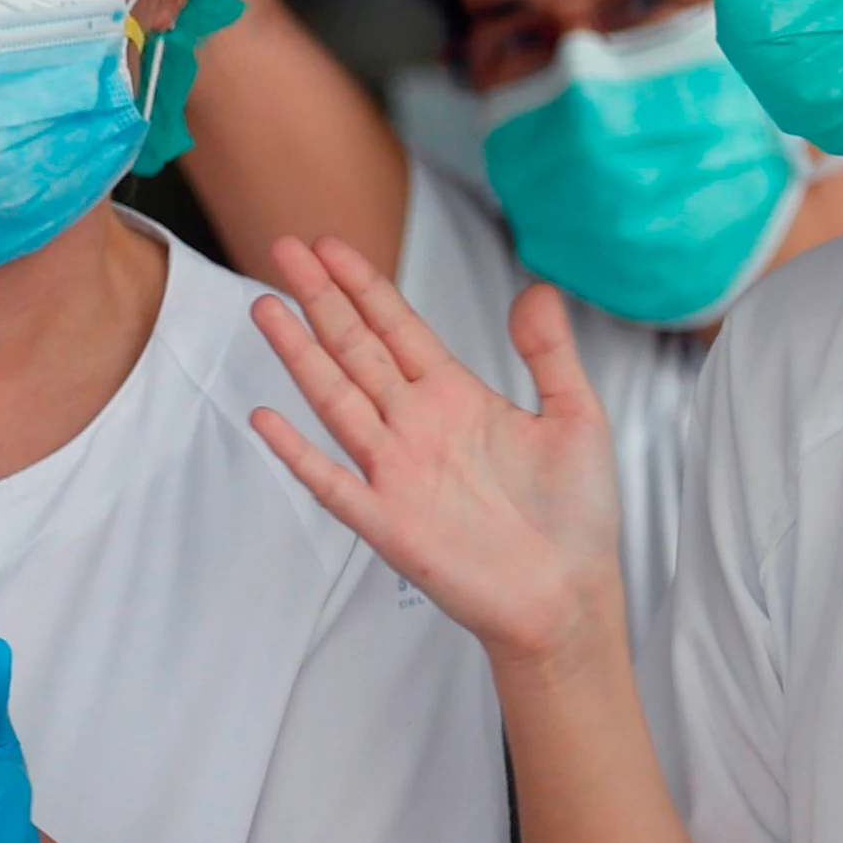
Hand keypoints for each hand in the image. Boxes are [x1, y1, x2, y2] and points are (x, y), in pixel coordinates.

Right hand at [245, 235, 628, 670]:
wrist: (568, 596)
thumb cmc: (575, 517)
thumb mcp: (577, 416)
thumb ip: (550, 353)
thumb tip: (535, 287)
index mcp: (456, 397)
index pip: (398, 328)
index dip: (364, 286)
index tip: (331, 245)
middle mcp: (417, 427)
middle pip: (356, 349)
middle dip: (320, 298)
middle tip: (283, 249)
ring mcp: (395, 472)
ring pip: (336, 399)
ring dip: (300, 354)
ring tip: (266, 306)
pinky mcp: (387, 522)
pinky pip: (332, 481)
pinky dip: (297, 452)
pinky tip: (266, 417)